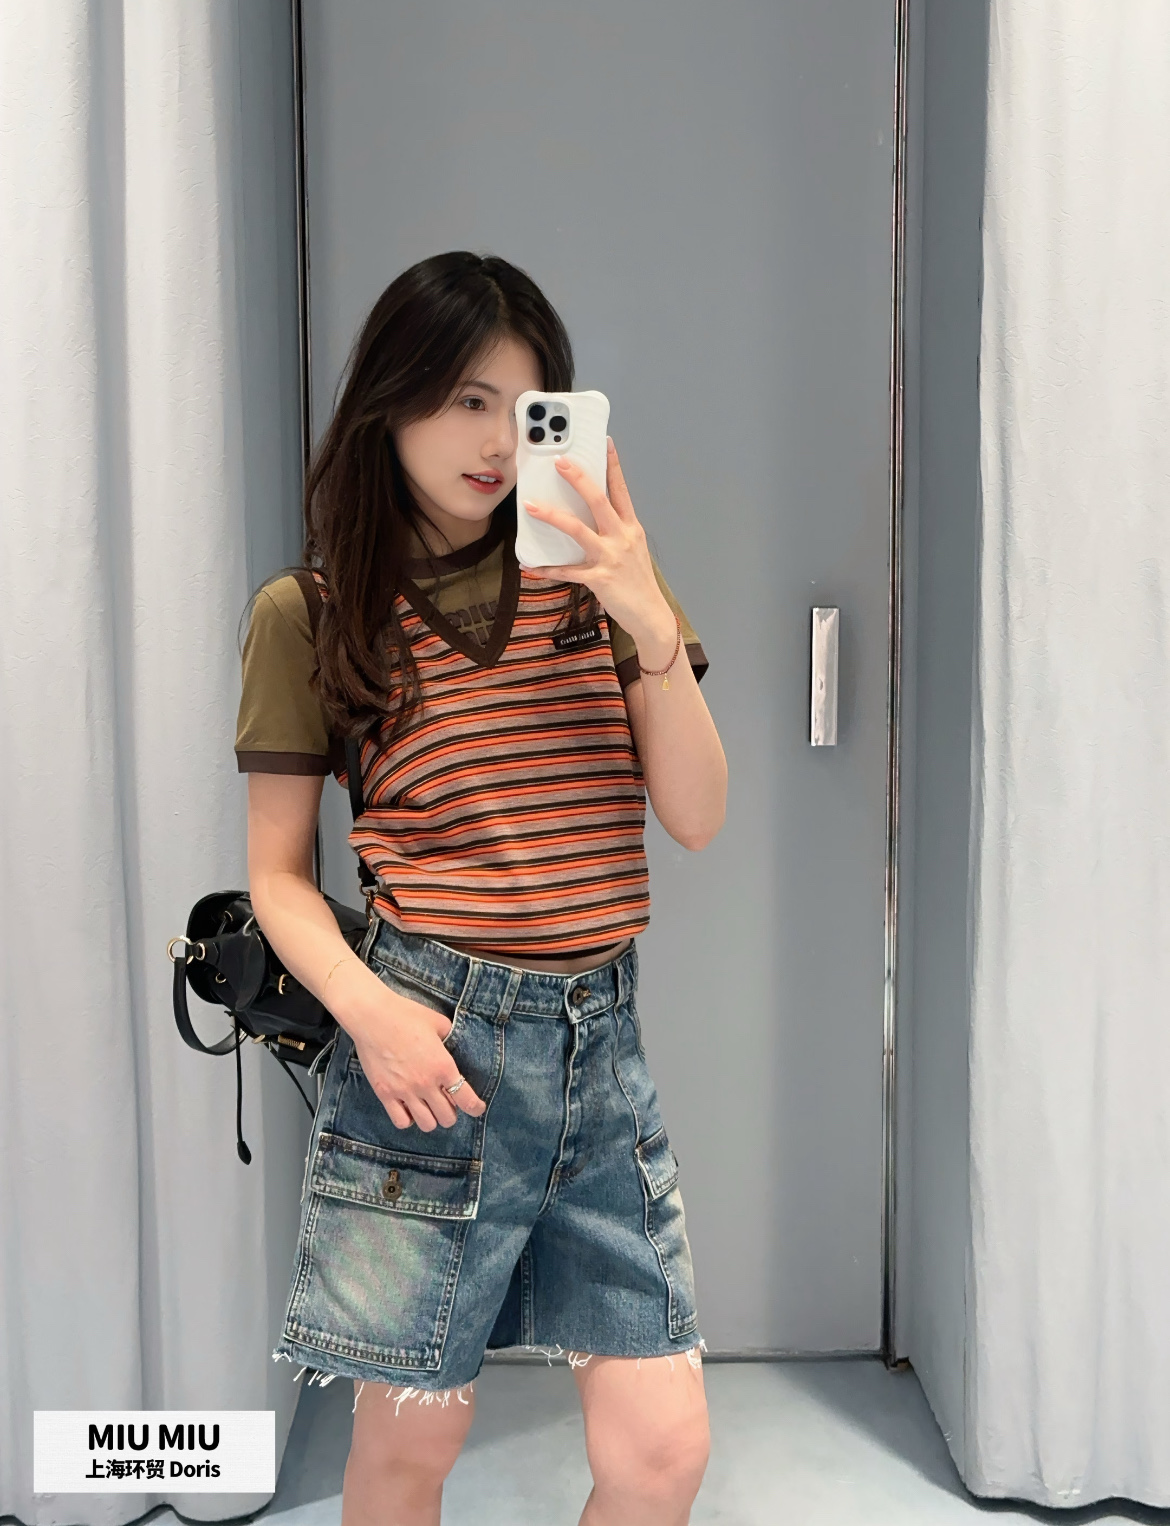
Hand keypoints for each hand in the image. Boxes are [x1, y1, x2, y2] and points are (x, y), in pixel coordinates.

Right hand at [333, 966, 486, 1131]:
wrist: (372, 1016)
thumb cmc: (406, 1015)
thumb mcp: (438, 1022)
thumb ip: (451, 1037)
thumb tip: (454, 1044)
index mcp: (443, 1066)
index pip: (466, 1099)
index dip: (475, 1108)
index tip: (477, 1108)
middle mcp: (426, 1083)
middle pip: (447, 1118)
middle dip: (451, 1112)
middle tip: (447, 1103)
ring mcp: (404, 1091)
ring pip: (426, 1124)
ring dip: (431, 1118)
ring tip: (428, 1108)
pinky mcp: (385, 1094)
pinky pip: (401, 1121)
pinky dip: (408, 1119)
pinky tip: (409, 1108)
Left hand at [523, 438, 676, 655]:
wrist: (650, 615)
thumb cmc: (638, 582)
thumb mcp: (633, 550)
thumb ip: (615, 532)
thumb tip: (590, 516)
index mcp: (631, 528)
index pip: (621, 490)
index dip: (612, 466)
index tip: (604, 443)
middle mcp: (622, 538)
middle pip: (599, 501)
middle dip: (579, 479)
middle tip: (560, 461)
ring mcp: (611, 557)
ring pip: (578, 530)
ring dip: (552, 516)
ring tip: (531, 505)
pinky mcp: (600, 578)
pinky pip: (568, 570)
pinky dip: (548, 568)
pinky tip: (532, 565)